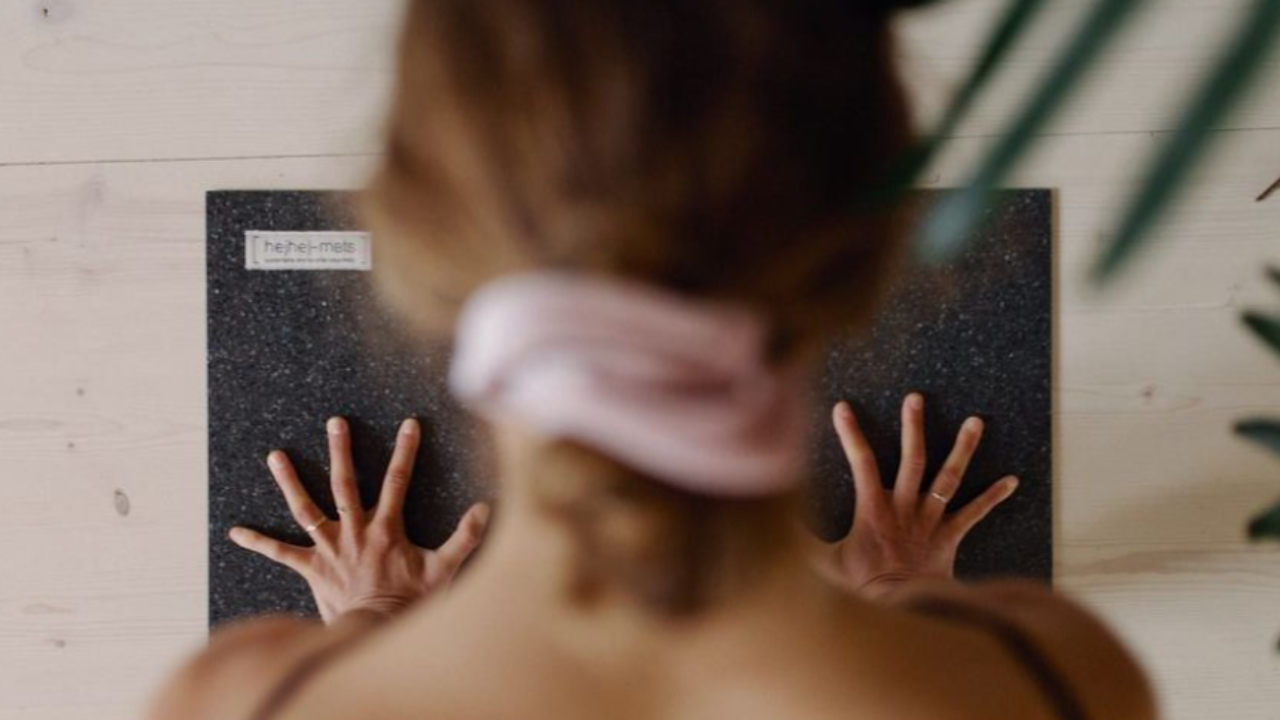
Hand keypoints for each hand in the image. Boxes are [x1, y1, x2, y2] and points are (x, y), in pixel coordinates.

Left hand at [229, 416, 490, 623]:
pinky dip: (259, 542)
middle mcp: (354, 531)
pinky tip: (235, 530)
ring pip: (306, 508)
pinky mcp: (311, 568)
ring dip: (290, 482)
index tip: (409, 424)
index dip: (405, 451)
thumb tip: (485, 509)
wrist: (375, 630)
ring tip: (275, 456)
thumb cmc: (410, 601)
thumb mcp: (444, 569)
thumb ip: (465, 538)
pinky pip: (281, 553)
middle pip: (345, 484)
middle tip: (335, 422)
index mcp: (385, 528)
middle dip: (341, 451)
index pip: (398, 481)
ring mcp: (329, 548)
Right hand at [814, 394, 1017, 597]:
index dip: (851, 434)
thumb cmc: (860, 587)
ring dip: (963, 449)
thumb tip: (769, 524)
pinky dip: (993, 497)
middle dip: (913, 426)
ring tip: (976, 422)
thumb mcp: (823, 563)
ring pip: (949, 478)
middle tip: (917, 398)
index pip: (860, 462)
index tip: (843, 407)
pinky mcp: (950, 536)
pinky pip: (974, 514)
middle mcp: (905, 508)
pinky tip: (1012, 480)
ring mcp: (930, 520)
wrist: (900, 609)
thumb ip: (799, 540)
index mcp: (873, 509)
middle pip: (912, 459)